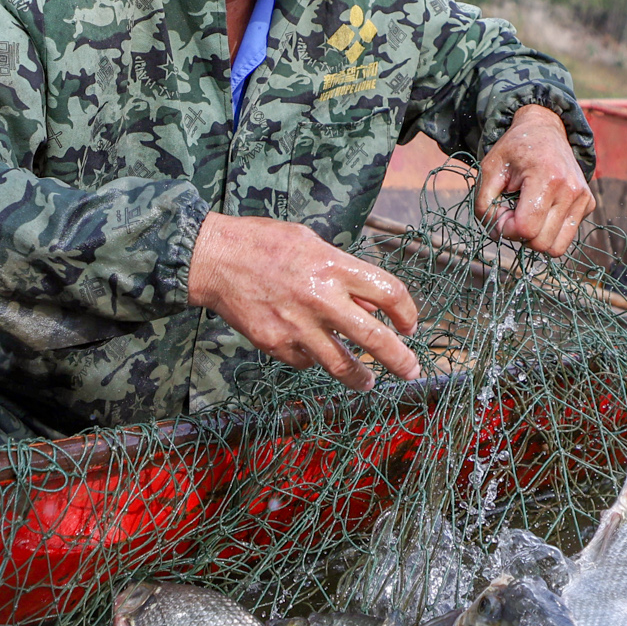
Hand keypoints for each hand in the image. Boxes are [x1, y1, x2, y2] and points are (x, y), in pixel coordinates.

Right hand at [187, 214, 420, 391]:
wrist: (214, 259)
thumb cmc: (265, 243)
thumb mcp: (312, 242)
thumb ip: (343, 272)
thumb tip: (368, 305)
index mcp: (334, 267)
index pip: (389, 293)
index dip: (407, 312)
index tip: (408, 324)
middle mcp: (321, 299)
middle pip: (375, 339)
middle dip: (400, 360)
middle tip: (412, 371)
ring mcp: (297, 326)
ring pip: (342, 365)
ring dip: (361, 378)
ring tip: (369, 383)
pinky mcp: (275, 344)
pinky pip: (305, 362)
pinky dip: (313, 360)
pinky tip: (311, 352)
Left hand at [474, 104, 595, 256]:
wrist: (544, 130)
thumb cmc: (514, 150)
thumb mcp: (489, 170)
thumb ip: (485, 204)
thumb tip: (498, 234)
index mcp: (546, 178)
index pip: (526, 229)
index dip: (506, 229)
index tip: (501, 212)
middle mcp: (571, 190)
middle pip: (541, 243)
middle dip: (520, 235)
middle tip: (512, 213)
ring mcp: (583, 198)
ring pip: (556, 248)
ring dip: (535, 238)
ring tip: (527, 215)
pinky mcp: (589, 204)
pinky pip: (565, 237)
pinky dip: (549, 231)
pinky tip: (541, 210)